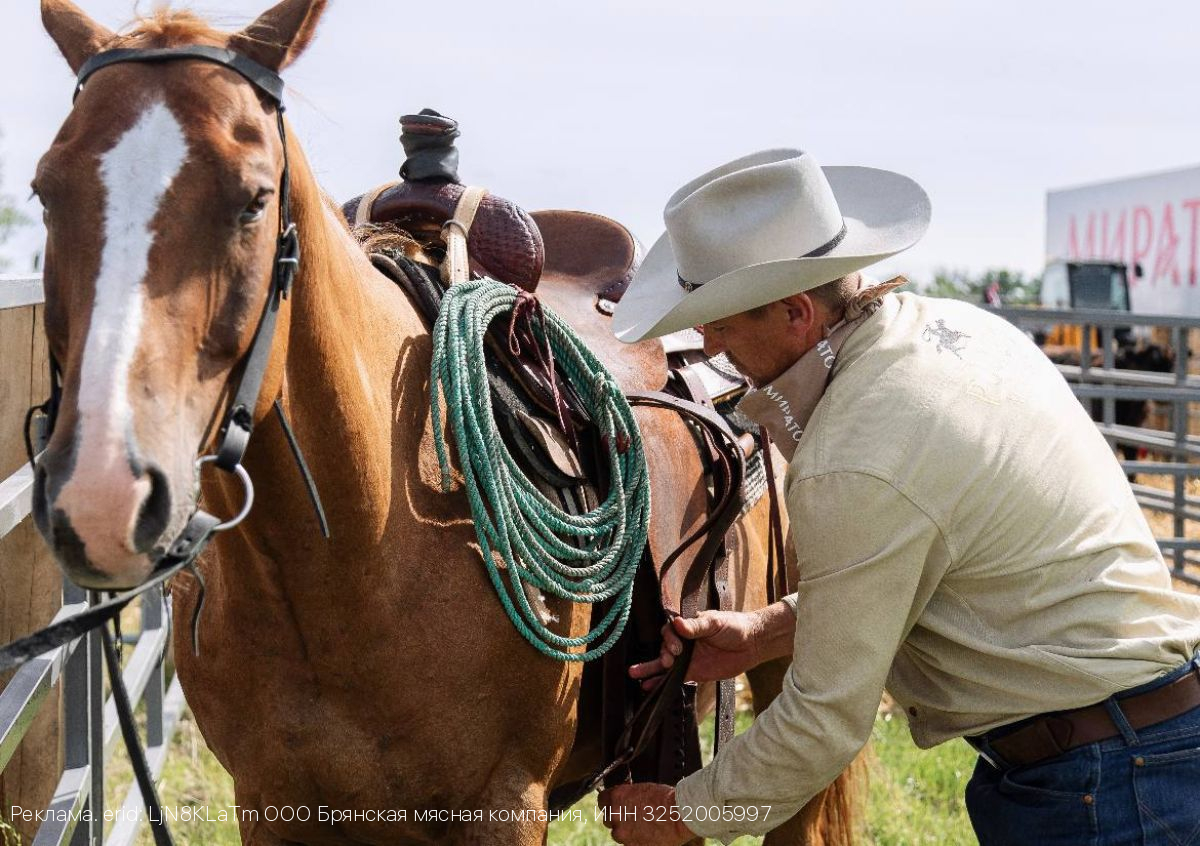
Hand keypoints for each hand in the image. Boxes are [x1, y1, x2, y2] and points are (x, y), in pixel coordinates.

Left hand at [597, 783, 693, 845]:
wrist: (680, 814)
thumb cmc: (665, 799)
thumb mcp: (641, 789)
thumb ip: (626, 797)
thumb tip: (622, 801)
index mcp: (616, 798)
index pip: (602, 800)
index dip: (610, 802)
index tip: (615, 804)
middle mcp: (616, 816)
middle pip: (609, 819)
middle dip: (618, 818)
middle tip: (633, 815)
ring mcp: (623, 834)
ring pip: (618, 834)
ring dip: (626, 830)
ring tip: (643, 826)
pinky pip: (629, 844)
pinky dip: (636, 840)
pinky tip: (647, 834)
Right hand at [629, 610, 761, 690]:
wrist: (752, 644)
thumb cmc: (734, 626)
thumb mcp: (715, 622)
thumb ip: (696, 626)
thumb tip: (677, 624)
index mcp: (687, 627)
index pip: (669, 631)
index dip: (669, 639)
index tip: (677, 647)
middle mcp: (684, 643)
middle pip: (664, 647)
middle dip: (662, 654)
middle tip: (667, 661)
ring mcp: (687, 659)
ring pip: (663, 664)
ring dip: (649, 668)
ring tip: (633, 673)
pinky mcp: (693, 673)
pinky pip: (674, 678)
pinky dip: (660, 682)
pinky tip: (648, 686)